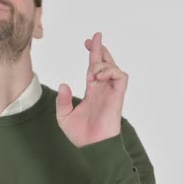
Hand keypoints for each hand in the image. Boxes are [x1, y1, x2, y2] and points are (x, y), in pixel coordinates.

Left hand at [55, 32, 128, 147]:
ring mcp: (111, 92)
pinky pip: (121, 76)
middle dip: (100, 49)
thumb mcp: (64, 116)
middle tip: (95, 37)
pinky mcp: (118, 97)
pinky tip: (98, 76)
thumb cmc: (80, 135)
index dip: (93, 53)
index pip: (94, 68)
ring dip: (102, 64)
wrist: (91, 146)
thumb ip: (62, 100)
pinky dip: (110, 71)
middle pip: (105, 63)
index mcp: (92, 91)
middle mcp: (103, 89)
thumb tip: (64, 85)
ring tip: (92, 73)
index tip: (88, 41)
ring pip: (114, 67)